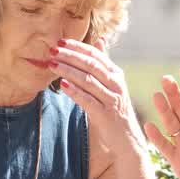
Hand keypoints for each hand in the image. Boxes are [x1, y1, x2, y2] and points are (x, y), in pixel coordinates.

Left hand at [49, 38, 146, 153]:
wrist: (126, 138)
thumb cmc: (114, 109)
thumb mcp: (112, 84)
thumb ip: (104, 64)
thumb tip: (100, 40)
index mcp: (116, 74)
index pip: (95, 55)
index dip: (78, 47)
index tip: (61, 42)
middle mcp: (116, 84)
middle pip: (91, 65)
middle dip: (70, 56)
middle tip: (53, 50)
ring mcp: (112, 99)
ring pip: (88, 80)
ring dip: (68, 71)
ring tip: (52, 64)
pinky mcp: (105, 115)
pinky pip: (88, 100)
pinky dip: (74, 91)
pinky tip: (62, 85)